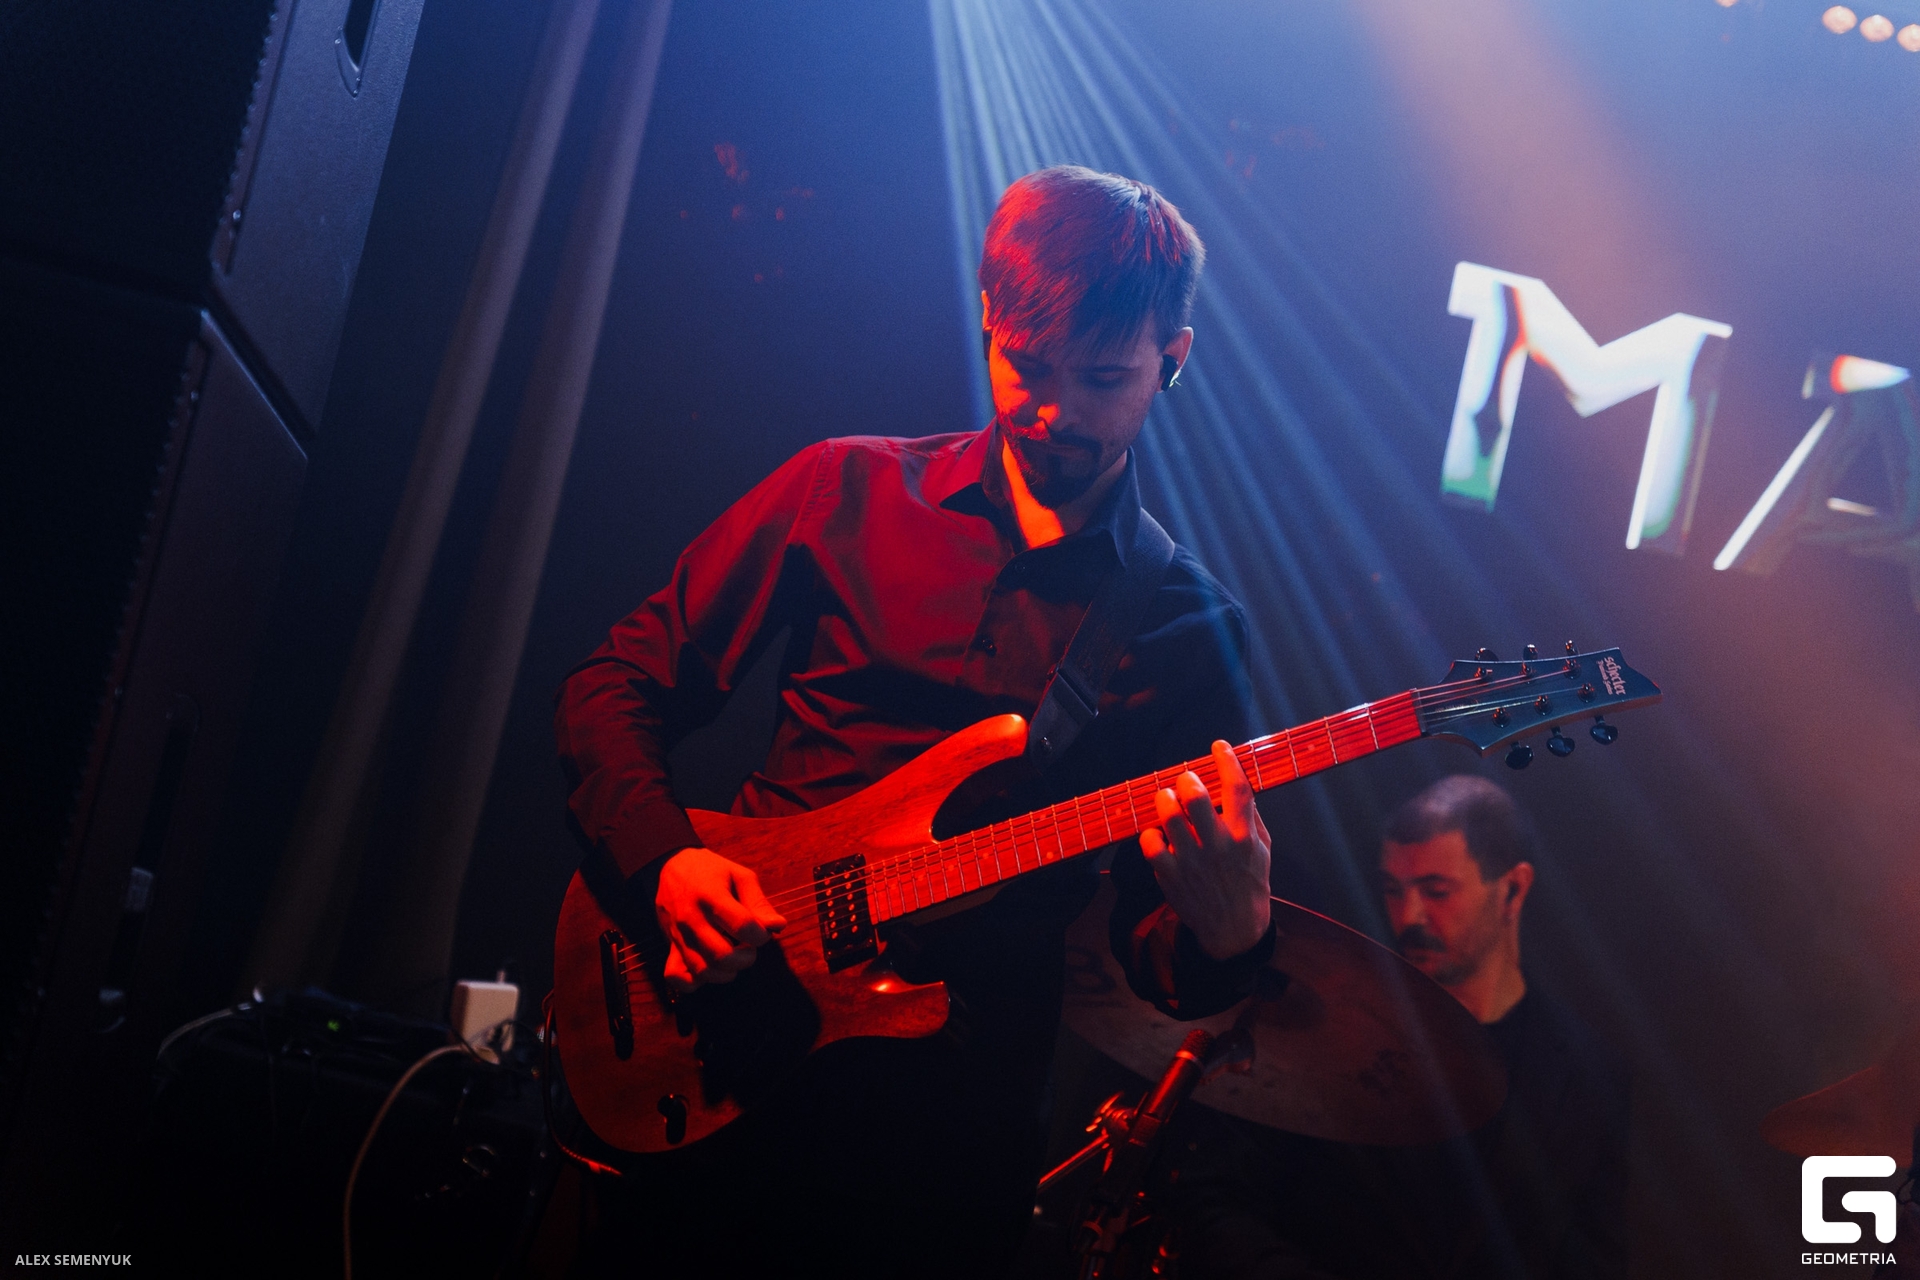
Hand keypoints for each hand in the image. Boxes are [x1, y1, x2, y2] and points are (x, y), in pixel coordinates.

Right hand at [654, 847, 786, 991]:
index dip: (761, 935)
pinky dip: (696, 982)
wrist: (672, 865)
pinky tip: (710, 968)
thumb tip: (778, 927)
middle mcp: (691, 918)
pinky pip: (677, 978)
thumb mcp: (739, 876)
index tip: (762, 932)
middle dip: (746, 958)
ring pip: (703, 971)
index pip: (742, 926)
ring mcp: (677, 935)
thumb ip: (759, 902)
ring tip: (733, 956)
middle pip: (722, 956)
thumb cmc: (711, 871)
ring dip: (726, 972)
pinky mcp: (669, 947)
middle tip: (749, 946)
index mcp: (711, 895)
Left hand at [1139, 741, 1271, 959]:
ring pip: (1168, 814)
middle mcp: (1217, 845)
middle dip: (1187, 778)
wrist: (1234, 931)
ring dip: (1165, 799)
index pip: (1237, 788)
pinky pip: (1150, 842)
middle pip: (1195, 796)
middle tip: (1186, 779)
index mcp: (1244, 836)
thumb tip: (1238, 784)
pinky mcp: (1170, 875)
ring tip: (1168, 800)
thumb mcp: (1263, 850)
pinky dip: (1150, 834)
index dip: (1227, 760)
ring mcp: (1191, 860)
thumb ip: (1251, 817)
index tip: (1219, 746)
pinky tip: (1158, 835)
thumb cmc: (1249, 884)